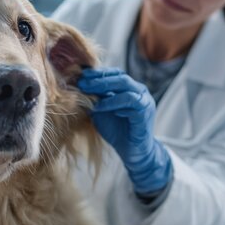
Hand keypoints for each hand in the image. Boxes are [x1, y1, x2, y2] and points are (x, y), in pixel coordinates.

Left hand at [77, 68, 172, 196]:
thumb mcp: (101, 111)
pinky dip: (114, 103)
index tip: (80, 76)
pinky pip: (131, 102)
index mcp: (130, 88)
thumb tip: (78, 85)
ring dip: (105, 90)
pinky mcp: (145, 113)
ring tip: (90, 96)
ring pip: (126, 86)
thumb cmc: (117, 131)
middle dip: (99, 79)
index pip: (115, 73)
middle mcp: (139, 91)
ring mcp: (144, 101)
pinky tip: (101, 108)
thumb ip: (95, 98)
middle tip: (82, 83)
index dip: (98, 73)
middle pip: (120, 76)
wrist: (132, 152)